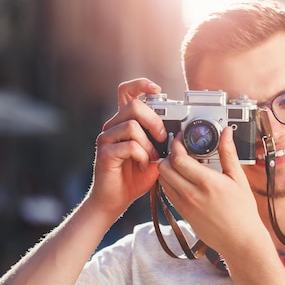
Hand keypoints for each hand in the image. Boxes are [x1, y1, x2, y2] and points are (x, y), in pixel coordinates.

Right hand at [88, 78, 165, 216]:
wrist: (116, 200)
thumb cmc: (134, 177)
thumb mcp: (154, 153)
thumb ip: (160, 139)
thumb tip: (179, 129)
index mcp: (124, 122)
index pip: (127, 91)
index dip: (141, 84)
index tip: (157, 89)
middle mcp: (113, 126)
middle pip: (134, 105)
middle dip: (155, 121)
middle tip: (162, 139)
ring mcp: (106, 138)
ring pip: (132, 126)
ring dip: (149, 144)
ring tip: (151, 158)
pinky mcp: (105, 153)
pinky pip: (129, 145)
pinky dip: (142, 156)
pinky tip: (142, 165)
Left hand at [157, 128, 267, 256]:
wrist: (240, 240)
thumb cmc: (243, 212)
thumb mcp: (238, 179)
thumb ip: (229, 153)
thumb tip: (226, 133)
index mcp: (207, 183)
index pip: (178, 159)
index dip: (176, 144)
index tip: (182, 138)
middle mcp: (192, 194)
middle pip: (164, 168)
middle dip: (169, 155)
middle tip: (179, 150)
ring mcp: (184, 205)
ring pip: (162, 180)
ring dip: (167, 168)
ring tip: (180, 164)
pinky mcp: (182, 213)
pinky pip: (167, 193)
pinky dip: (169, 182)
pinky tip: (181, 179)